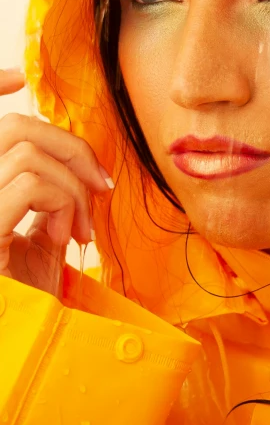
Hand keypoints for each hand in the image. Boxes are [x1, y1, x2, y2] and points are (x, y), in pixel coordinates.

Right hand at [0, 67, 111, 297]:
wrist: (28, 347)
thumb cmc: (33, 300)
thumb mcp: (41, 240)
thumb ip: (46, 201)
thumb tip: (75, 169)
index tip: (16, 77)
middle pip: (15, 128)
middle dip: (71, 148)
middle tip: (99, 187)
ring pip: (28, 151)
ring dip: (72, 187)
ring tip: (79, 230)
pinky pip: (31, 183)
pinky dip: (64, 203)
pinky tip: (66, 239)